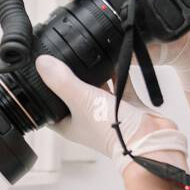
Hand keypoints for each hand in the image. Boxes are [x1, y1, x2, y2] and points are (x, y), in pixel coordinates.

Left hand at [34, 55, 185, 171]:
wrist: (149, 139)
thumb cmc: (113, 131)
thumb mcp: (81, 99)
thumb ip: (62, 81)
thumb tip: (41, 63)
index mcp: (68, 123)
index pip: (48, 105)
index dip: (43, 90)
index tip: (39, 70)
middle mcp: (85, 118)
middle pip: (72, 92)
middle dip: (71, 74)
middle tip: (65, 53)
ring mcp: (106, 111)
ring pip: (96, 85)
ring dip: (95, 71)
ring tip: (90, 50)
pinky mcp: (126, 104)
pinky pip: (120, 82)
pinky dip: (118, 69)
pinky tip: (115, 54)